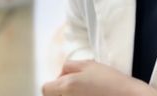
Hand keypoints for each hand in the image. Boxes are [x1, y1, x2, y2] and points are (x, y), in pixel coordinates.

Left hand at [42, 59, 156, 95]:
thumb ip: (71, 66)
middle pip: (52, 95)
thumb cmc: (110, 80)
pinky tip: (91, 95)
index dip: (54, 83)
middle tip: (79, 85)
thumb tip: (60, 73)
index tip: (67, 80)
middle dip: (61, 90)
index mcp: (66, 85)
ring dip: (71, 94)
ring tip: (86, 91)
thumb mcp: (91, 65)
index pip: (46, 88)